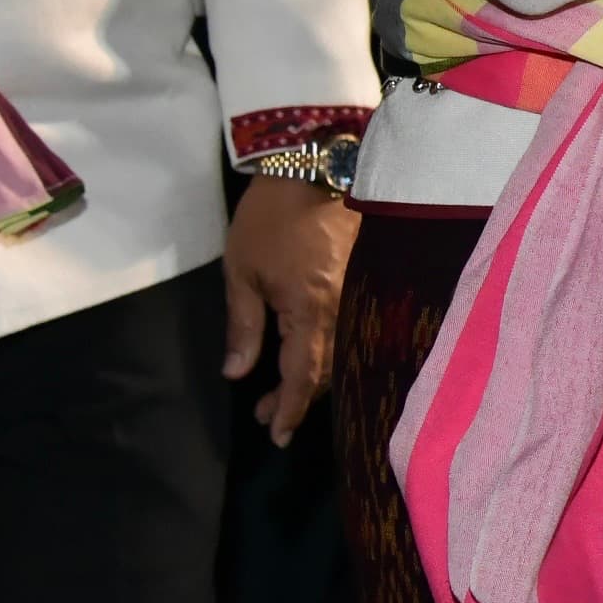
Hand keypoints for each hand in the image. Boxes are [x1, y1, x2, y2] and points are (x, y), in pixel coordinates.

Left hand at [224, 175, 355, 444]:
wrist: (319, 167)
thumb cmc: (271, 218)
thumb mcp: (241, 271)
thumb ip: (243, 326)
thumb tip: (237, 373)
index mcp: (310, 312)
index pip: (302, 376)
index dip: (289, 409)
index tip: (275, 436)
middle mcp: (342, 311)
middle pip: (326, 372)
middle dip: (296, 398)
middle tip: (262, 413)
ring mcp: (358, 296)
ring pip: (340, 352)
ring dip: (312, 375)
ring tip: (280, 387)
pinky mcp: (364, 282)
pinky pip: (348, 329)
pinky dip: (328, 350)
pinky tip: (310, 352)